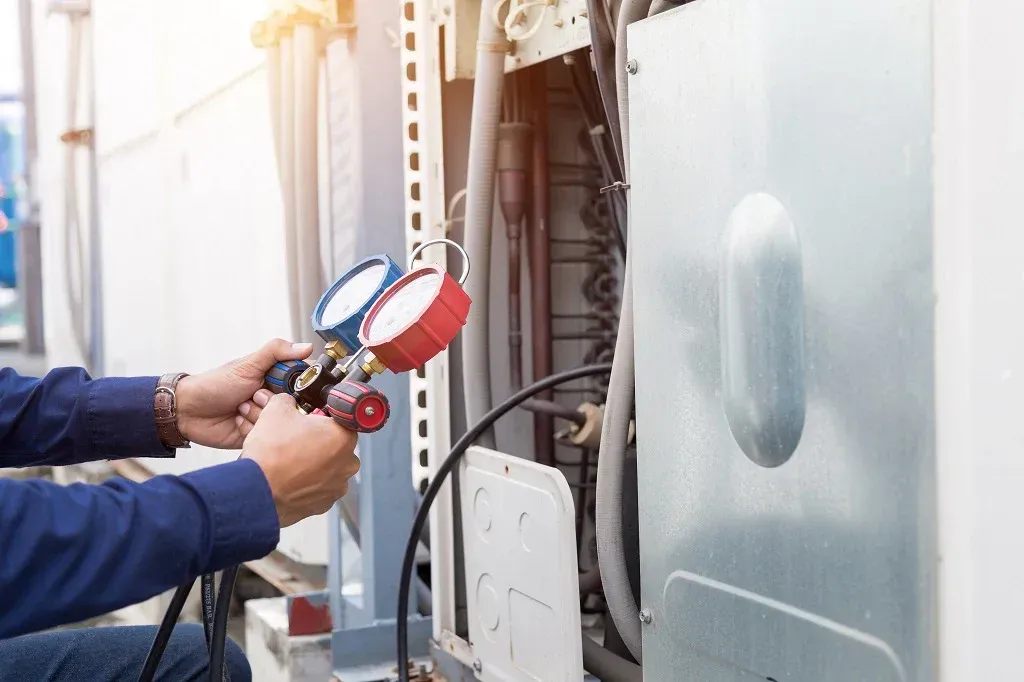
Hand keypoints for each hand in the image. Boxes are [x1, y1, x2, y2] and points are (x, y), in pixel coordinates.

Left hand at [175, 339, 312, 448]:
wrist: (188, 410)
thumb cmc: (215, 384)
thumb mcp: (247, 365)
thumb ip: (276, 352)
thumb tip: (307, 346)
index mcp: (274, 379)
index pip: (301, 383)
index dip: (298, 386)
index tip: (286, 386)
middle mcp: (273, 398)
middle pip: (292, 405)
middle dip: (271, 402)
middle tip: (253, 395)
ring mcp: (265, 418)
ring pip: (279, 423)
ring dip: (258, 415)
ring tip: (240, 409)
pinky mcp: (257, 436)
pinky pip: (266, 437)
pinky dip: (251, 429)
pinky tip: (236, 421)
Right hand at [244, 393, 359, 526]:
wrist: (256, 492)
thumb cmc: (271, 456)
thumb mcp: (276, 411)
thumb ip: (287, 400)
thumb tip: (286, 401)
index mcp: (343, 437)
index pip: (341, 420)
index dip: (322, 418)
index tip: (311, 420)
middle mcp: (347, 463)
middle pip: (336, 445)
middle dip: (318, 441)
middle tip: (296, 440)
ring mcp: (337, 486)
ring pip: (328, 468)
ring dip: (314, 464)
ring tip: (290, 461)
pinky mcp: (324, 504)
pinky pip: (319, 488)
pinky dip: (307, 483)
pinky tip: (290, 478)